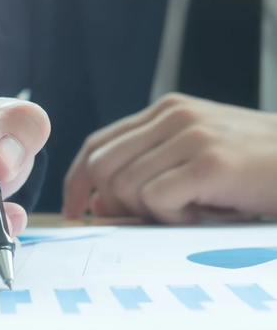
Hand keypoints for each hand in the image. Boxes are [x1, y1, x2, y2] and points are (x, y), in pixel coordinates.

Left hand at [64, 93, 276, 222]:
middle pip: (101, 166)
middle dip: (113, 201)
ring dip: (149, 211)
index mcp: (165, 111)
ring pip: (124, 185)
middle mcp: (174, 115)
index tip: (77, 210)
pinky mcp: (210, 162)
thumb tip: (95, 205)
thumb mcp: (192, 166)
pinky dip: (171, 218)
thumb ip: (144, 175)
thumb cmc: (253, 172)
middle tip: (151, 215)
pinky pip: (155, 199)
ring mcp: (193, 135)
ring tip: (189, 210)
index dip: (77, 181)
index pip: (97, 144)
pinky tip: (201, 213)